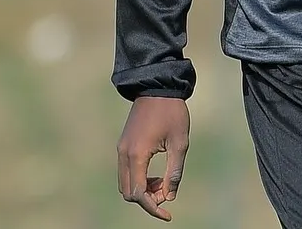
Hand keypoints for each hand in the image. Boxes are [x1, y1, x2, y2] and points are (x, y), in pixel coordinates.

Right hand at [117, 96, 190, 220]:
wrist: (157, 87)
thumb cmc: (172, 113)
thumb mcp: (180, 143)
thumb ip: (174, 172)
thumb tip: (169, 196)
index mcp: (137, 155)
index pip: (138, 194)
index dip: (152, 208)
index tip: (167, 214)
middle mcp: (124, 154)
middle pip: (128, 193)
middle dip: (147, 199)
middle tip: (167, 191)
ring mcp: (121, 149)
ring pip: (125, 183)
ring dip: (143, 189)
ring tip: (164, 180)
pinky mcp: (123, 145)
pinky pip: (126, 172)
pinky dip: (139, 179)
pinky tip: (156, 172)